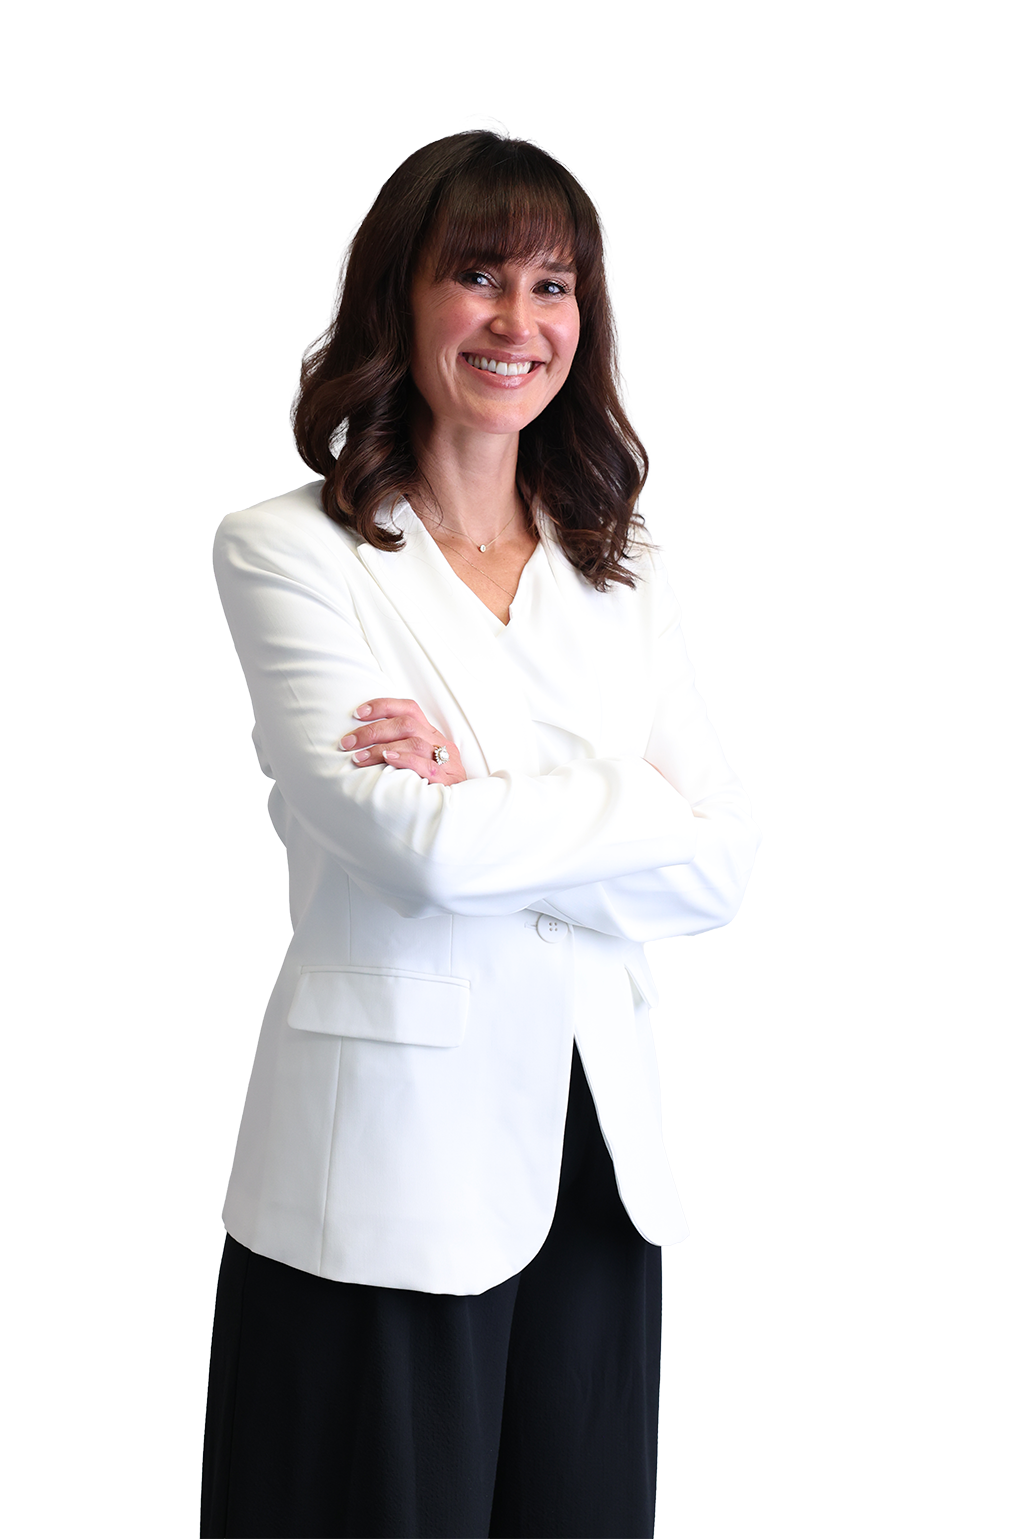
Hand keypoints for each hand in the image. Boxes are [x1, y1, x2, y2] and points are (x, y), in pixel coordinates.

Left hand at [340, 698, 466, 784]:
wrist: (461, 811)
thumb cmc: (431, 786)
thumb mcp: (417, 762)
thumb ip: (398, 749)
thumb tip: (360, 744)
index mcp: (432, 735)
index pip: (409, 709)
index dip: (383, 706)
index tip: (357, 713)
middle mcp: (440, 743)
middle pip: (406, 724)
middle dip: (372, 731)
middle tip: (347, 743)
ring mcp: (446, 762)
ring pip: (413, 743)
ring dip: (380, 748)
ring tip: (358, 758)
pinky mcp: (447, 781)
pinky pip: (426, 766)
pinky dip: (405, 760)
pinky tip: (387, 760)